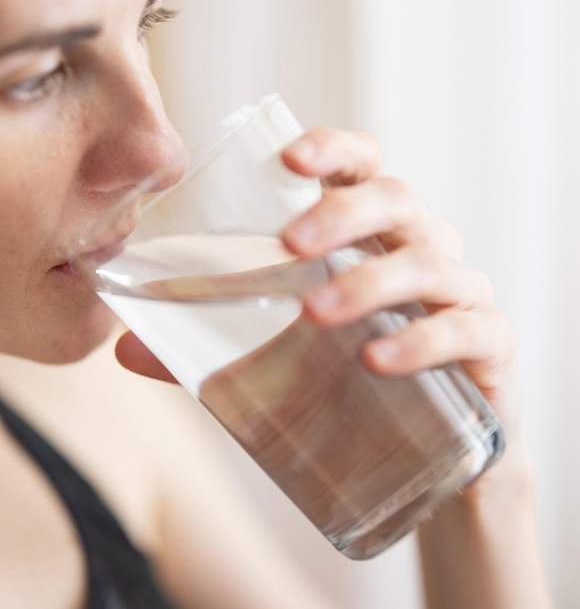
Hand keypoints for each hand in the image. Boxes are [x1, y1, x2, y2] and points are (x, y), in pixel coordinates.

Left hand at [117, 126, 520, 443]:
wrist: (424, 458)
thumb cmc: (343, 384)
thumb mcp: (272, 361)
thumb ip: (203, 350)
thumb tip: (122, 348)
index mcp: (366, 235)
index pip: (360, 168)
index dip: (332, 150)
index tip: (288, 160)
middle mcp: (417, 249)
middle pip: (395, 200)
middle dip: (342, 213)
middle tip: (291, 245)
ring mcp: (458, 295)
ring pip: (428, 261)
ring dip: (369, 282)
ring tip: (315, 314)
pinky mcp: (487, 349)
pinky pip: (468, 331)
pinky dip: (424, 341)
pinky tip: (379, 361)